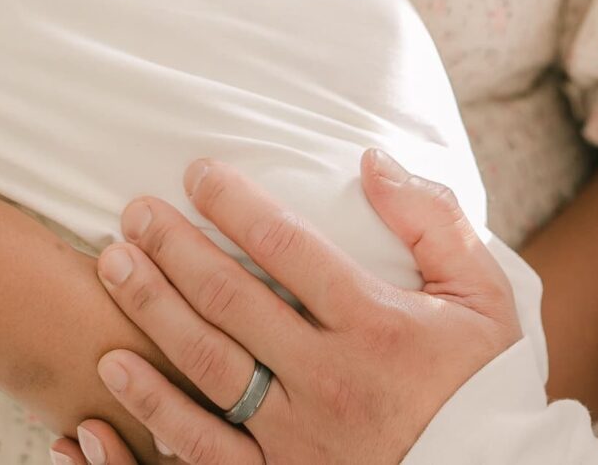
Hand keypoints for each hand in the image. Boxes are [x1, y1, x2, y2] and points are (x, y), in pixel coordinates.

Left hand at [55, 149, 522, 464]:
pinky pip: (202, 449)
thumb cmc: (483, 383)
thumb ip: (432, 220)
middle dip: (175, 248)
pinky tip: (115, 371)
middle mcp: (331, 379)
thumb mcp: (483, 293)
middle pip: (232, 300)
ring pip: (207, 366)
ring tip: (113, 265)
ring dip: (153, 310)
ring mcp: (300, 437)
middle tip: (134, 211)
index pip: (289, 248)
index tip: (197, 173)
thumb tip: (373, 161)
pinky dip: (152, 409)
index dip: (235, 204)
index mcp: (378, 325)